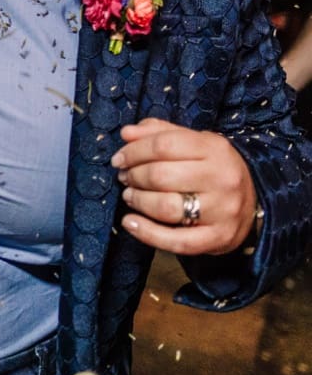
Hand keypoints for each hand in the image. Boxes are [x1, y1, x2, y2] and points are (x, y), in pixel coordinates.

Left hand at [111, 117, 257, 254]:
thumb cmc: (212, 167)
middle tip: (124, 178)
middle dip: (134, 176)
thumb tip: (126, 133)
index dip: (134, 151)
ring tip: (129, 196)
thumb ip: (160, 133)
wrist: (254, 200)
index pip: (164, 145)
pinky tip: (130, 223)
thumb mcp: (193, 142)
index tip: (119, 159)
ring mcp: (222, 211)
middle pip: (161, 176)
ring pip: (166, 207)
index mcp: (215, 149)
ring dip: (138, 201)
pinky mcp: (218, 238)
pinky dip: (147, 233)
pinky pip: (177, 241)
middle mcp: (222, 179)